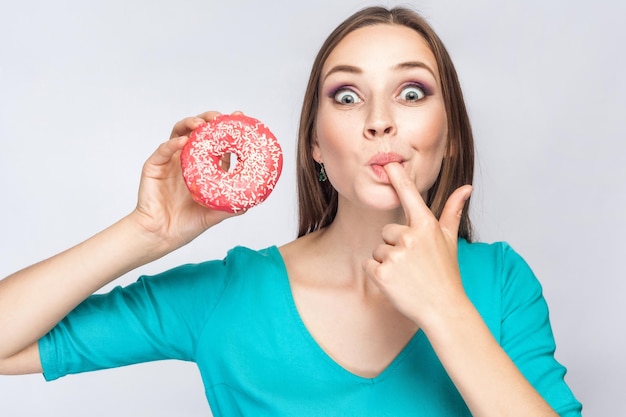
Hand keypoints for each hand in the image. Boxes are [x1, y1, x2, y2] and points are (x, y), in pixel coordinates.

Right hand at [132, 110, 243, 250]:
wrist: (162, 236)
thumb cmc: (186, 225)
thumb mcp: (214, 214)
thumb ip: (232, 206)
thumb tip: (254, 199)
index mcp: (203, 167)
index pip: (217, 141)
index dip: (227, 128)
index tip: (239, 117)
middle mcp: (187, 160)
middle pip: (198, 130)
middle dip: (209, 120)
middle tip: (220, 118)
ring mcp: (170, 161)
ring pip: (179, 132)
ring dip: (190, 124)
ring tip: (202, 125)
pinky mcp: (154, 166)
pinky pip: (163, 150)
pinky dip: (173, 143)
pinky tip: (183, 142)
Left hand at [363, 162, 472, 328]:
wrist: (444, 310)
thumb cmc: (446, 274)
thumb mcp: (450, 240)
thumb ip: (452, 211)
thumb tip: (466, 187)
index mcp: (426, 226)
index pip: (409, 195)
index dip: (398, 177)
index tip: (389, 163)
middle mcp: (409, 237)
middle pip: (386, 232)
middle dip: (395, 246)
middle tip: (414, 265)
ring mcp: (395, 256)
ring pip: (378, 250)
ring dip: (388, 263)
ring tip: (408, 275)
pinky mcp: (381, 274)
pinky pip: (369, 265)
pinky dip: (378, 275)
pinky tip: (396, 283)